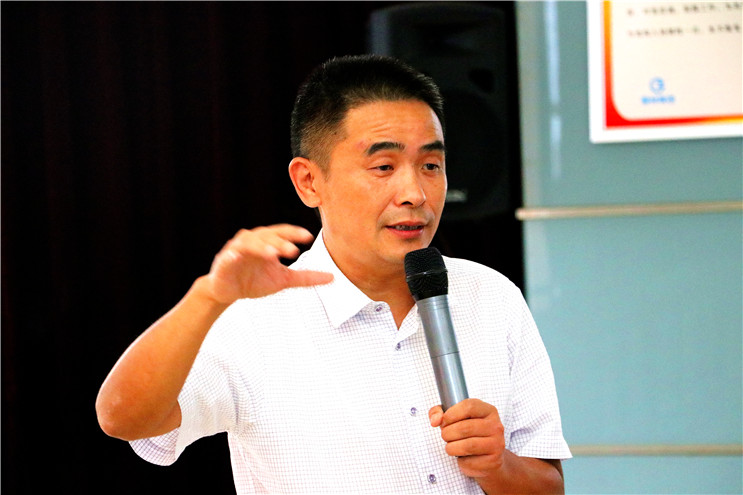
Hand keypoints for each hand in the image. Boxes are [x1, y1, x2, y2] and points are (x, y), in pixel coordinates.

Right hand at [204, 224, 332, 303]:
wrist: (228, 292)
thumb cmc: (255, 281)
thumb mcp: (284, 280)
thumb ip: (306, 277)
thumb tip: (332, 277)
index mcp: (269, 242)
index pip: (283, 233)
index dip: (294, 233)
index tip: (308, 237)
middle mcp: (254, 241)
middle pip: (269, 236)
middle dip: (280, 242)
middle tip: (293, 251)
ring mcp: (238, 249)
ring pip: (250, 242)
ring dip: (261, 247)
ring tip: (272, 254)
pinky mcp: (224, 260)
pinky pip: (228, 255)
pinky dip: (233, 255)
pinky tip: (236, 257)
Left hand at [429, 399, 504, 480]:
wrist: (487, 457)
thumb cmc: (469, 434)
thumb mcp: (456, 417)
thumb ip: (439, 412)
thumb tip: (435, 420)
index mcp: (488, 411)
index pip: (469, 406)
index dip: (451, 414)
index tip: (444, 421)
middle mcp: (496, 426)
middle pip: (465, 428)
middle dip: (448, 433)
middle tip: (445, 436)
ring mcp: (497, 444)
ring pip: (467, 446)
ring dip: (452, 448)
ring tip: (451, 447)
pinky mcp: (494, 461)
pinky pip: (470, 462)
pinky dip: (461, 461)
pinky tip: (463, 457)